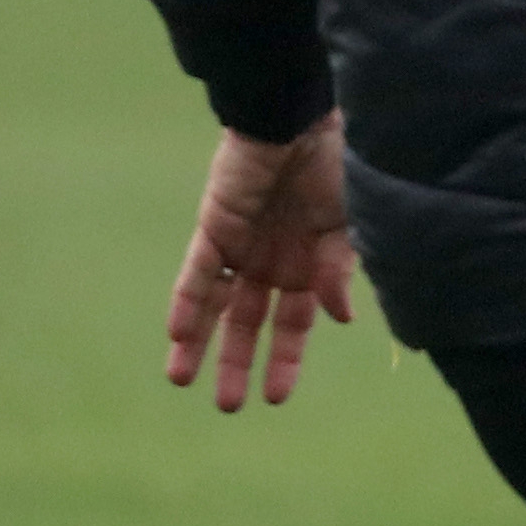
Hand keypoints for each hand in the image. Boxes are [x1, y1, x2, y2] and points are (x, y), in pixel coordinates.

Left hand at [165, 116, 357, 410]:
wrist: (300, 119)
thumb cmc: (335, 166)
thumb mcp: (347, 226)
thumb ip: (338, 272)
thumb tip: (340, 320)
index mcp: (307, 266)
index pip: (292, 325)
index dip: (284, 360)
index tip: (275, 398)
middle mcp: (270, 263)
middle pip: (249, 324)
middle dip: (238, 364)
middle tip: (228, 406)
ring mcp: (240, 248)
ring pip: (215, 306)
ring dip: (200, 342)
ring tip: (182, 380)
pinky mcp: (215, 229)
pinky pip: (197, 273)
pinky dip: (188, 303)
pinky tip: (178, 334)